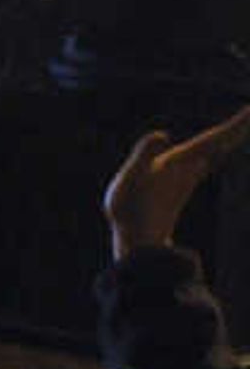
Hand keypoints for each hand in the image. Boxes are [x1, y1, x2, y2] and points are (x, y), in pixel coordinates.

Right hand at [102, 105, 249, 259]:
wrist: (138, 243)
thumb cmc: (131, 213)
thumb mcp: (129, 181)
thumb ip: (143, 155)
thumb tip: (161, 134)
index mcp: (182, 162)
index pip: (215, 139)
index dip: (236, 125)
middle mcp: (191, 168)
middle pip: (221, 144)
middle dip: (238, 128)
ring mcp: (187, 178)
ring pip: (215, 153)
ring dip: (227, 138)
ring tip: (240, 125)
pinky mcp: (179, 186)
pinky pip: (203, 162)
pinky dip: (213, 151)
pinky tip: (210, 153)